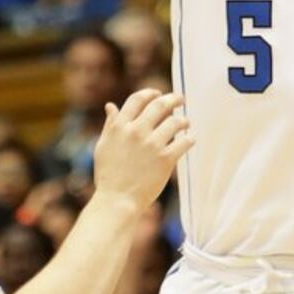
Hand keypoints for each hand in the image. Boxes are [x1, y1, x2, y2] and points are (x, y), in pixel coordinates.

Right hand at [93, 89, 192, 206]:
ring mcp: (152, 144)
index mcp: (120, 127)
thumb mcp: (103, 146)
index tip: (158, 93)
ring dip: (183, 120)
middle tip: (180, 99)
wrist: (117, 200)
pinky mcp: (165, 159)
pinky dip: (190, 138)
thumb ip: (110, 125)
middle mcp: (136, 131)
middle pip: (159, 105)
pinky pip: (184, 141)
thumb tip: (110, 106)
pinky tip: (190, 139)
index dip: (150, 93)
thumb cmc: (109, 175)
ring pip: (175, 122)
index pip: (138, 99)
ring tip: (186, 123)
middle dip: (173, 99)